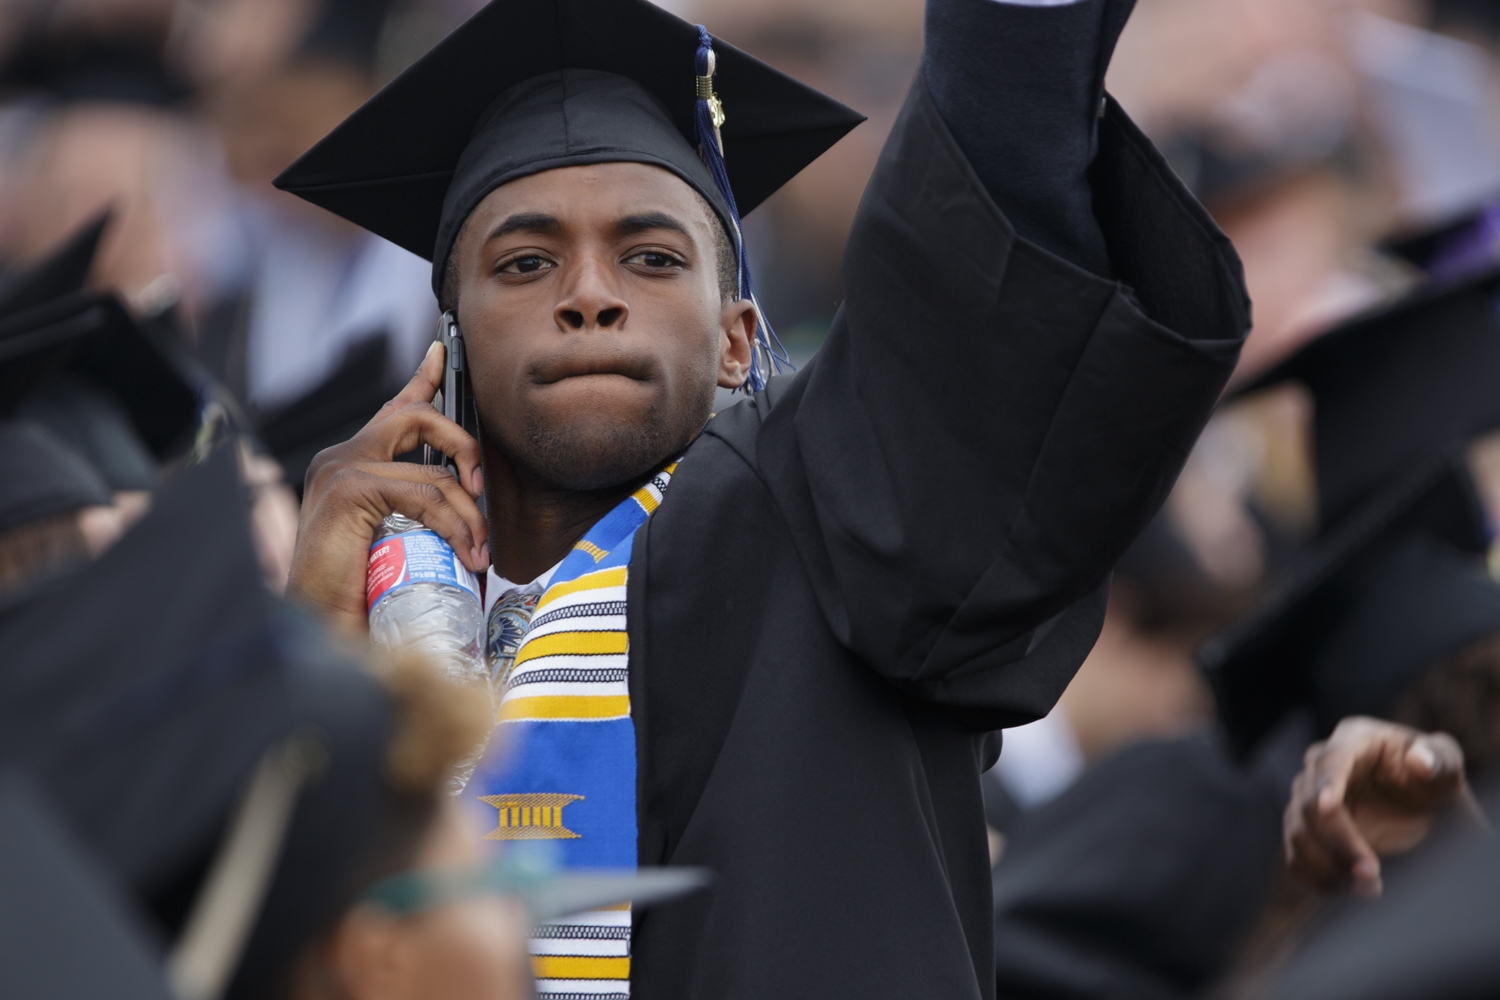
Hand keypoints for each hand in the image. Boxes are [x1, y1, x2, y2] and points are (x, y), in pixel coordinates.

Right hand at [287, 342, 488, 632]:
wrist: (322, 633)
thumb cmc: (359, 598)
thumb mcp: (400, 547)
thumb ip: (423, 521)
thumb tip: (475, 521)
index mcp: (351, 467)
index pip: (392, 410)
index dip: (421, 378)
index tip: (442, 350)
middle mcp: (340, 459)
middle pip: (418, 416)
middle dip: (464, 446)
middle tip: (481, 489)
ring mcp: (340, 470)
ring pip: (432, 464)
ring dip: (468, 510)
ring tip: (480, 552)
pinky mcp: (348, 489)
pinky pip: (425, 492)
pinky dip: (455, 524)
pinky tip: (465, 554)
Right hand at [1284, 716, 1470, 896]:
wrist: (1426, 813)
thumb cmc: (1435, 781)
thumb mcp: (1447, 767)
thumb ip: (1439, 758)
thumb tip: (1418, 761)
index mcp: (1354, 740)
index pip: (1330, 760)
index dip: (1328, 783)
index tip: (1328, 807)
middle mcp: (1320, 767)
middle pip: (1309, 805)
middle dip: (1338, 843)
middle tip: (1372, 875)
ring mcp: (1307, 799)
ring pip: (1299, 834)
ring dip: (1328, 866)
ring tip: (1370, 888)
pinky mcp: (1306, 831)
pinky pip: (1297, 857)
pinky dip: (1318, 878)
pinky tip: (1349, 889)